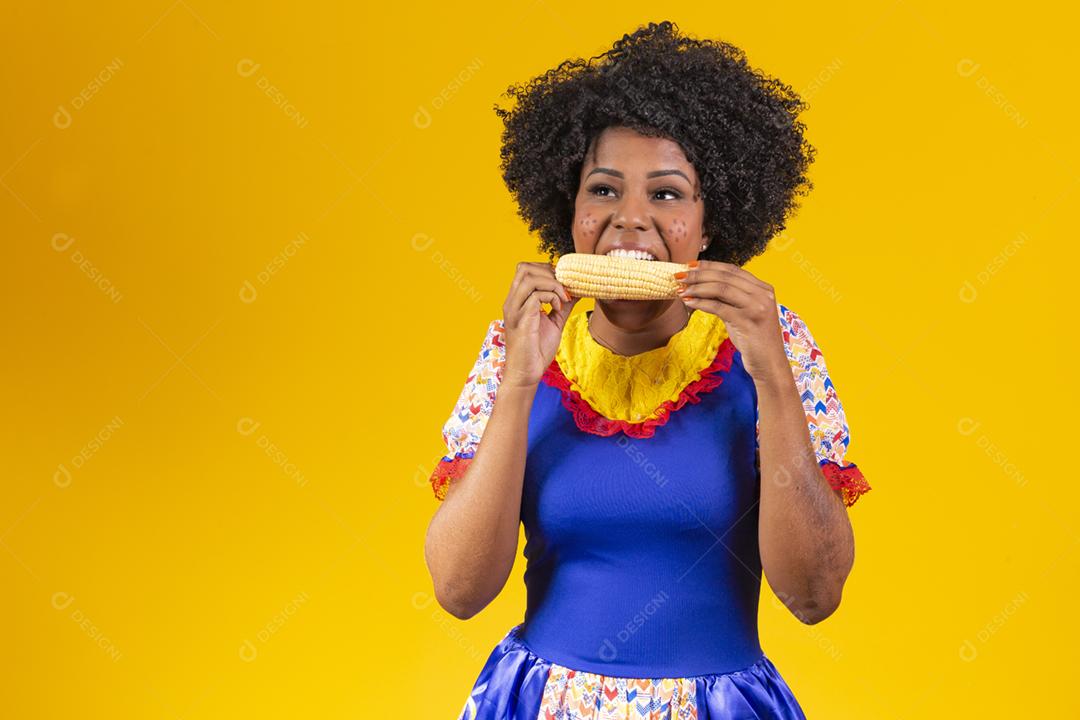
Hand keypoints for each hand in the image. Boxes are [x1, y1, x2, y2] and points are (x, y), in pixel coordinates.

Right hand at [501, 261, 578, 387]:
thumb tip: (578, 290)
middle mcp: (512, 301)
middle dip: (549, 272)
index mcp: (517, 300)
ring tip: (563, 298)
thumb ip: (563, 305)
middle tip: (563, 288)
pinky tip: (558, 308)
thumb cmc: (537, 350)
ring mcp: (514, 310)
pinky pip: (535, 296)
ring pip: (530, 278)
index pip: (525, 269)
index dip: (546, 269)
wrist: (527, 374)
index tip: (563, 283)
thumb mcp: (554, 322)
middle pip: (524, 267)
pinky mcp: (521, 320)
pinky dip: (551, 297)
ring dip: (552, 284)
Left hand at [676, 260, 786, 382]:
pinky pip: (719, 307)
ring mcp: (757, 307)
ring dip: (697, 287)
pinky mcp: (749, 322)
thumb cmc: (754, 340)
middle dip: (699, 275)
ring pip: (721, 289)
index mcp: (764, 288)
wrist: (770, 365)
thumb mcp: (743, 313)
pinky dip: (701, 303)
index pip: (732, 270)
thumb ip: (730, 299)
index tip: (689, 266)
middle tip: (679, 276)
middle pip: (725, 277)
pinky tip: (688, 302)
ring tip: (680, 289)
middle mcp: (763, 294)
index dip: (709, 266)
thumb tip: (703, 286)